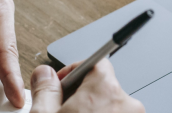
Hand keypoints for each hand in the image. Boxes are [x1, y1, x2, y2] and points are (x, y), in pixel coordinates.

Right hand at [30, 59, 144, 112]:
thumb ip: (45, 90)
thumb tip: (44, 74)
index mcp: (105, 91)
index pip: (96, 63)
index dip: (74, 71)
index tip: (62, 82)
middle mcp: (127, 104)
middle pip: (103, 87)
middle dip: (83, 95)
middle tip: (63, 109)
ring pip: (111, 107)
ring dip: (94, 111)